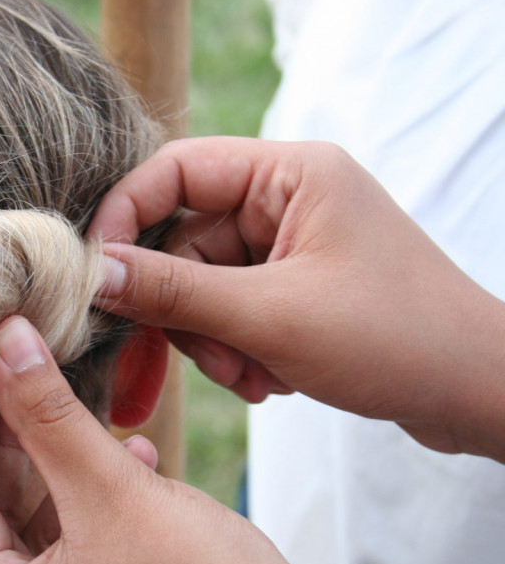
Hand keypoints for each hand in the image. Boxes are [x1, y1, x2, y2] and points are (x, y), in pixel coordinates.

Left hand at [0, 316, 367, 563]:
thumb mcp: (113, 492)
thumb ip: (50, 416)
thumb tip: (3, 340)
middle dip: (12, 439)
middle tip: (17, 375)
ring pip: (43, 520)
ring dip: (61, 459)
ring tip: (74, 403)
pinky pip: (83, 540)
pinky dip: (98, 494)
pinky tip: (132, 452)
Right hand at [90, 137, 504, 460]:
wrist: (478, 394)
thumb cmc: (394, 339)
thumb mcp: (271, 317)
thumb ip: (175, 292)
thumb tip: (96, 274)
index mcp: (290, 174)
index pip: (177, 169)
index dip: (127, 215)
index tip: (98, 273)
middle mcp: (287, 198)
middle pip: (184, 239)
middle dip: (187, 309)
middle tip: (207, 357)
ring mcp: (291, 243)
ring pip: (203, 285)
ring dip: (213, 340)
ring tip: (253, 376)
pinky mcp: (295, 284)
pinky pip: (231, 308)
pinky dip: (237, 348)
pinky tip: (271, 379)